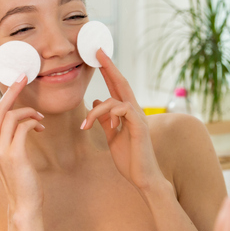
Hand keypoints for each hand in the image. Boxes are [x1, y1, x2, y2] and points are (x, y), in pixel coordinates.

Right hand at [0, 74, 45, 213]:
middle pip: (0, 109)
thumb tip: (24, 125)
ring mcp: (1, 149)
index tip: (18, 81)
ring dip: (29, 112)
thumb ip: (14, 140)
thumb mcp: (15, 157)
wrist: (24, 204)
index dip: (8, 96)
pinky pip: (23, 127)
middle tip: (24, 76)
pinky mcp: (14, 154)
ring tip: (40, 119)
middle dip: (13, 90)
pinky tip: (40, 128)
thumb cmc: (23, 181)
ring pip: (11, 116)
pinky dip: (33, 123)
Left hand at [82, 49, 164, 192]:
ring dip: (96, 110)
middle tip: (97, 52)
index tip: (98, 56)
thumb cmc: (130, 159)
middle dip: (109, 67)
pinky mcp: (140, 127)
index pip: (117, 87)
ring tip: (85, 126)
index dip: (108, 71)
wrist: (144, 178)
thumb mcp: (112, 136)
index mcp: (128, 113)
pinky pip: (123, 110)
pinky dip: (111, 115)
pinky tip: (108, 127)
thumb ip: (105, 119)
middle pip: (121, 83)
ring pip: (115, 100)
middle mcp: (135, 112)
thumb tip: (96, 100)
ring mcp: (139, 118)